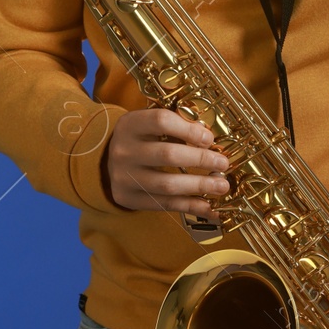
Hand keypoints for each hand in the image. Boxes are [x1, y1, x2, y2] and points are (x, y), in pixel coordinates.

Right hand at [103, 108, 229, 215]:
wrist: (105, 162)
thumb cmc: (139, 139)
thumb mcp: (147, 124)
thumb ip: (175, 125)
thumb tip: (209, 139)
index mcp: (130, 125)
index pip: (161, 121)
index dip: (189, 129)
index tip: (210, 139)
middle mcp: (124, 151)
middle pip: (167, 155)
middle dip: (200, 160)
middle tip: (222, 164)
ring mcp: (124, 177)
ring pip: (167, 184)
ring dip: (199, 186)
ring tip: (221, 186)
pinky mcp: (129, 199)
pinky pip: (165, 204)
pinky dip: (190, 206)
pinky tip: (209, 206)